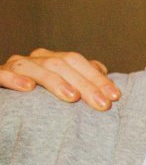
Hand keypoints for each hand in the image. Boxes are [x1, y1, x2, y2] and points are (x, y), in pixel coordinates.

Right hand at [0, 50, 120, 110]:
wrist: (8, 103)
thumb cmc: (42, 98)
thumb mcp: (66, 88)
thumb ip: (84, 80)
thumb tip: (106, 77)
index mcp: (53, 59)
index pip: (78, 62)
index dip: (97, 78)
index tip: (116, 97)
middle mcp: (35, 60)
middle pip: (61, 64)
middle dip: (84, 84)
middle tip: (102, 104)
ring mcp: (15, 67)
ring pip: (34, 67)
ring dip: (54, 81)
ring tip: (72, 97)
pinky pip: (2, 75)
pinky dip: (14, 79)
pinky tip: (28, 88)